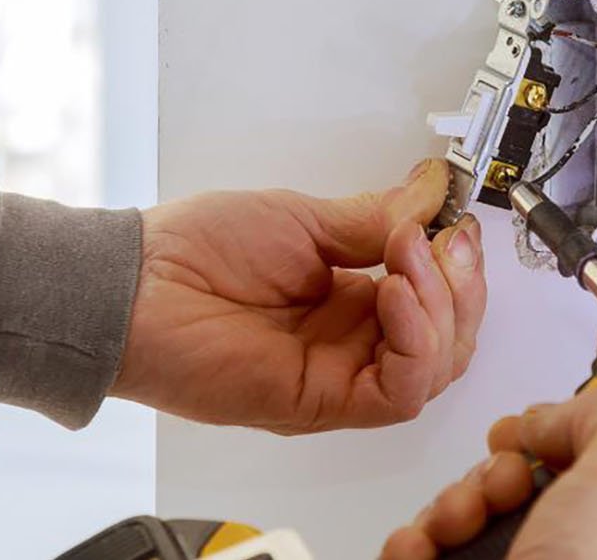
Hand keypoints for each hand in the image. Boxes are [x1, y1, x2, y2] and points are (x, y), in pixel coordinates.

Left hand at [111, 158, 485, 432]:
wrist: (135, 286)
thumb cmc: (193, 252)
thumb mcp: (302, 218)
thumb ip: (375, 218)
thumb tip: (432, 193)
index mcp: (351, 300)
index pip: (437, 300)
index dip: (457, 267)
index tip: (454, 223)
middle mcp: (352, 343)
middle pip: (449, 340)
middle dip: (461, 288)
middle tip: (441, 240)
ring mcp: (339, 375)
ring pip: (434, 369)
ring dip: (441, 310)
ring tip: (407, 258)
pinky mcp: (321, 402)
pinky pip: (398, 393)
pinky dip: (415, 344)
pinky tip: (395, 296)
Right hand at [381, 387, 596, 559]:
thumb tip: (547, 419)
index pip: (594, 468)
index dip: (555, 440)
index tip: (531, 435)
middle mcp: (587, 558)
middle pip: (521, 487)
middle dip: (492, 472)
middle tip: (501, 485)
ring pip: (469, 522)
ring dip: (449, 504)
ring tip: (455, 521)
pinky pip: (426, 559)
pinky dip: (413, 546)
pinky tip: (418, 548)